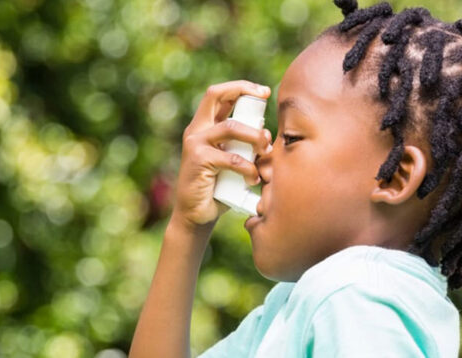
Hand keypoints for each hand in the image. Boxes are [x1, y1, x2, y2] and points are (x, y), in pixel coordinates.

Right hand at [172, 80, 272, 229]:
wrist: (197, 216)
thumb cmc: (218, 189)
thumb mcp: (233, 161)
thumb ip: (243, 146)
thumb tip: (266, 133)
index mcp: (204, 127)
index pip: (219, 95)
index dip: (241, 87)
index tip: (264, 92)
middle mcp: (196, 130)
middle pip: (215, 95)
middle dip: (243, 91)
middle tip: (265, 100)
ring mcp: (195, 144)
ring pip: (231, 126)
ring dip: (255, 136)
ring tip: (266, 150)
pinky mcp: (198, 161)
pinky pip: (231, 158)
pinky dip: (248, 168)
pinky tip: (253, 179)